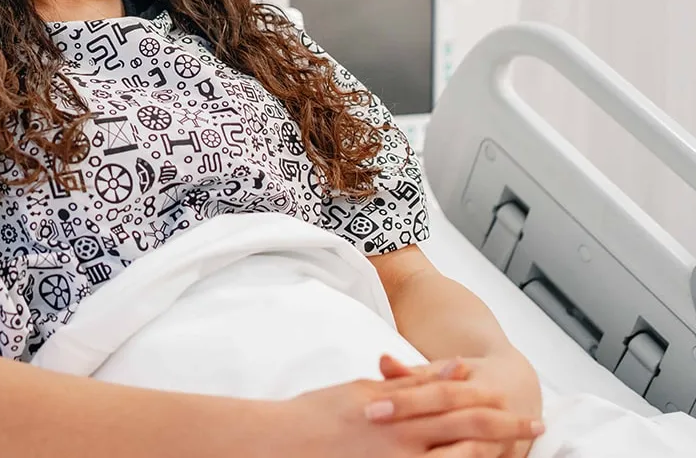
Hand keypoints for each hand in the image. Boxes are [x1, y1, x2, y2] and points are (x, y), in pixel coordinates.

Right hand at [273, 364, 542, 457]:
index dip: (494, 406)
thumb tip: (455, 369)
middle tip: (535, 429)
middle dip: (506, 432)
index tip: (521, 410)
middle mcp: (406, 441)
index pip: (459, 403)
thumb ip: (413, 382)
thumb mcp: (366, 388)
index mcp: (402, 410)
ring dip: (489, 456)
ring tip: (515, 454)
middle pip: (469, 433)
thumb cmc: (320, 413)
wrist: (283, 442)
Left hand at [377, 353, 544, 457]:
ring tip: (391, 456)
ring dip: (434, 455)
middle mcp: (499, 416)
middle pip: (454, 423)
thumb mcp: (444, 371)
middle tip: (373, 422)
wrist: (519, 393)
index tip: (372, 408)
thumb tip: (383, 361)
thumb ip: (412, 372)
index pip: (441, 395)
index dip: (407, 401)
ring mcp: (503, 445)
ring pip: (469, 453)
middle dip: (413, 423)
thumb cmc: (472, 380)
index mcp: (484, 390)